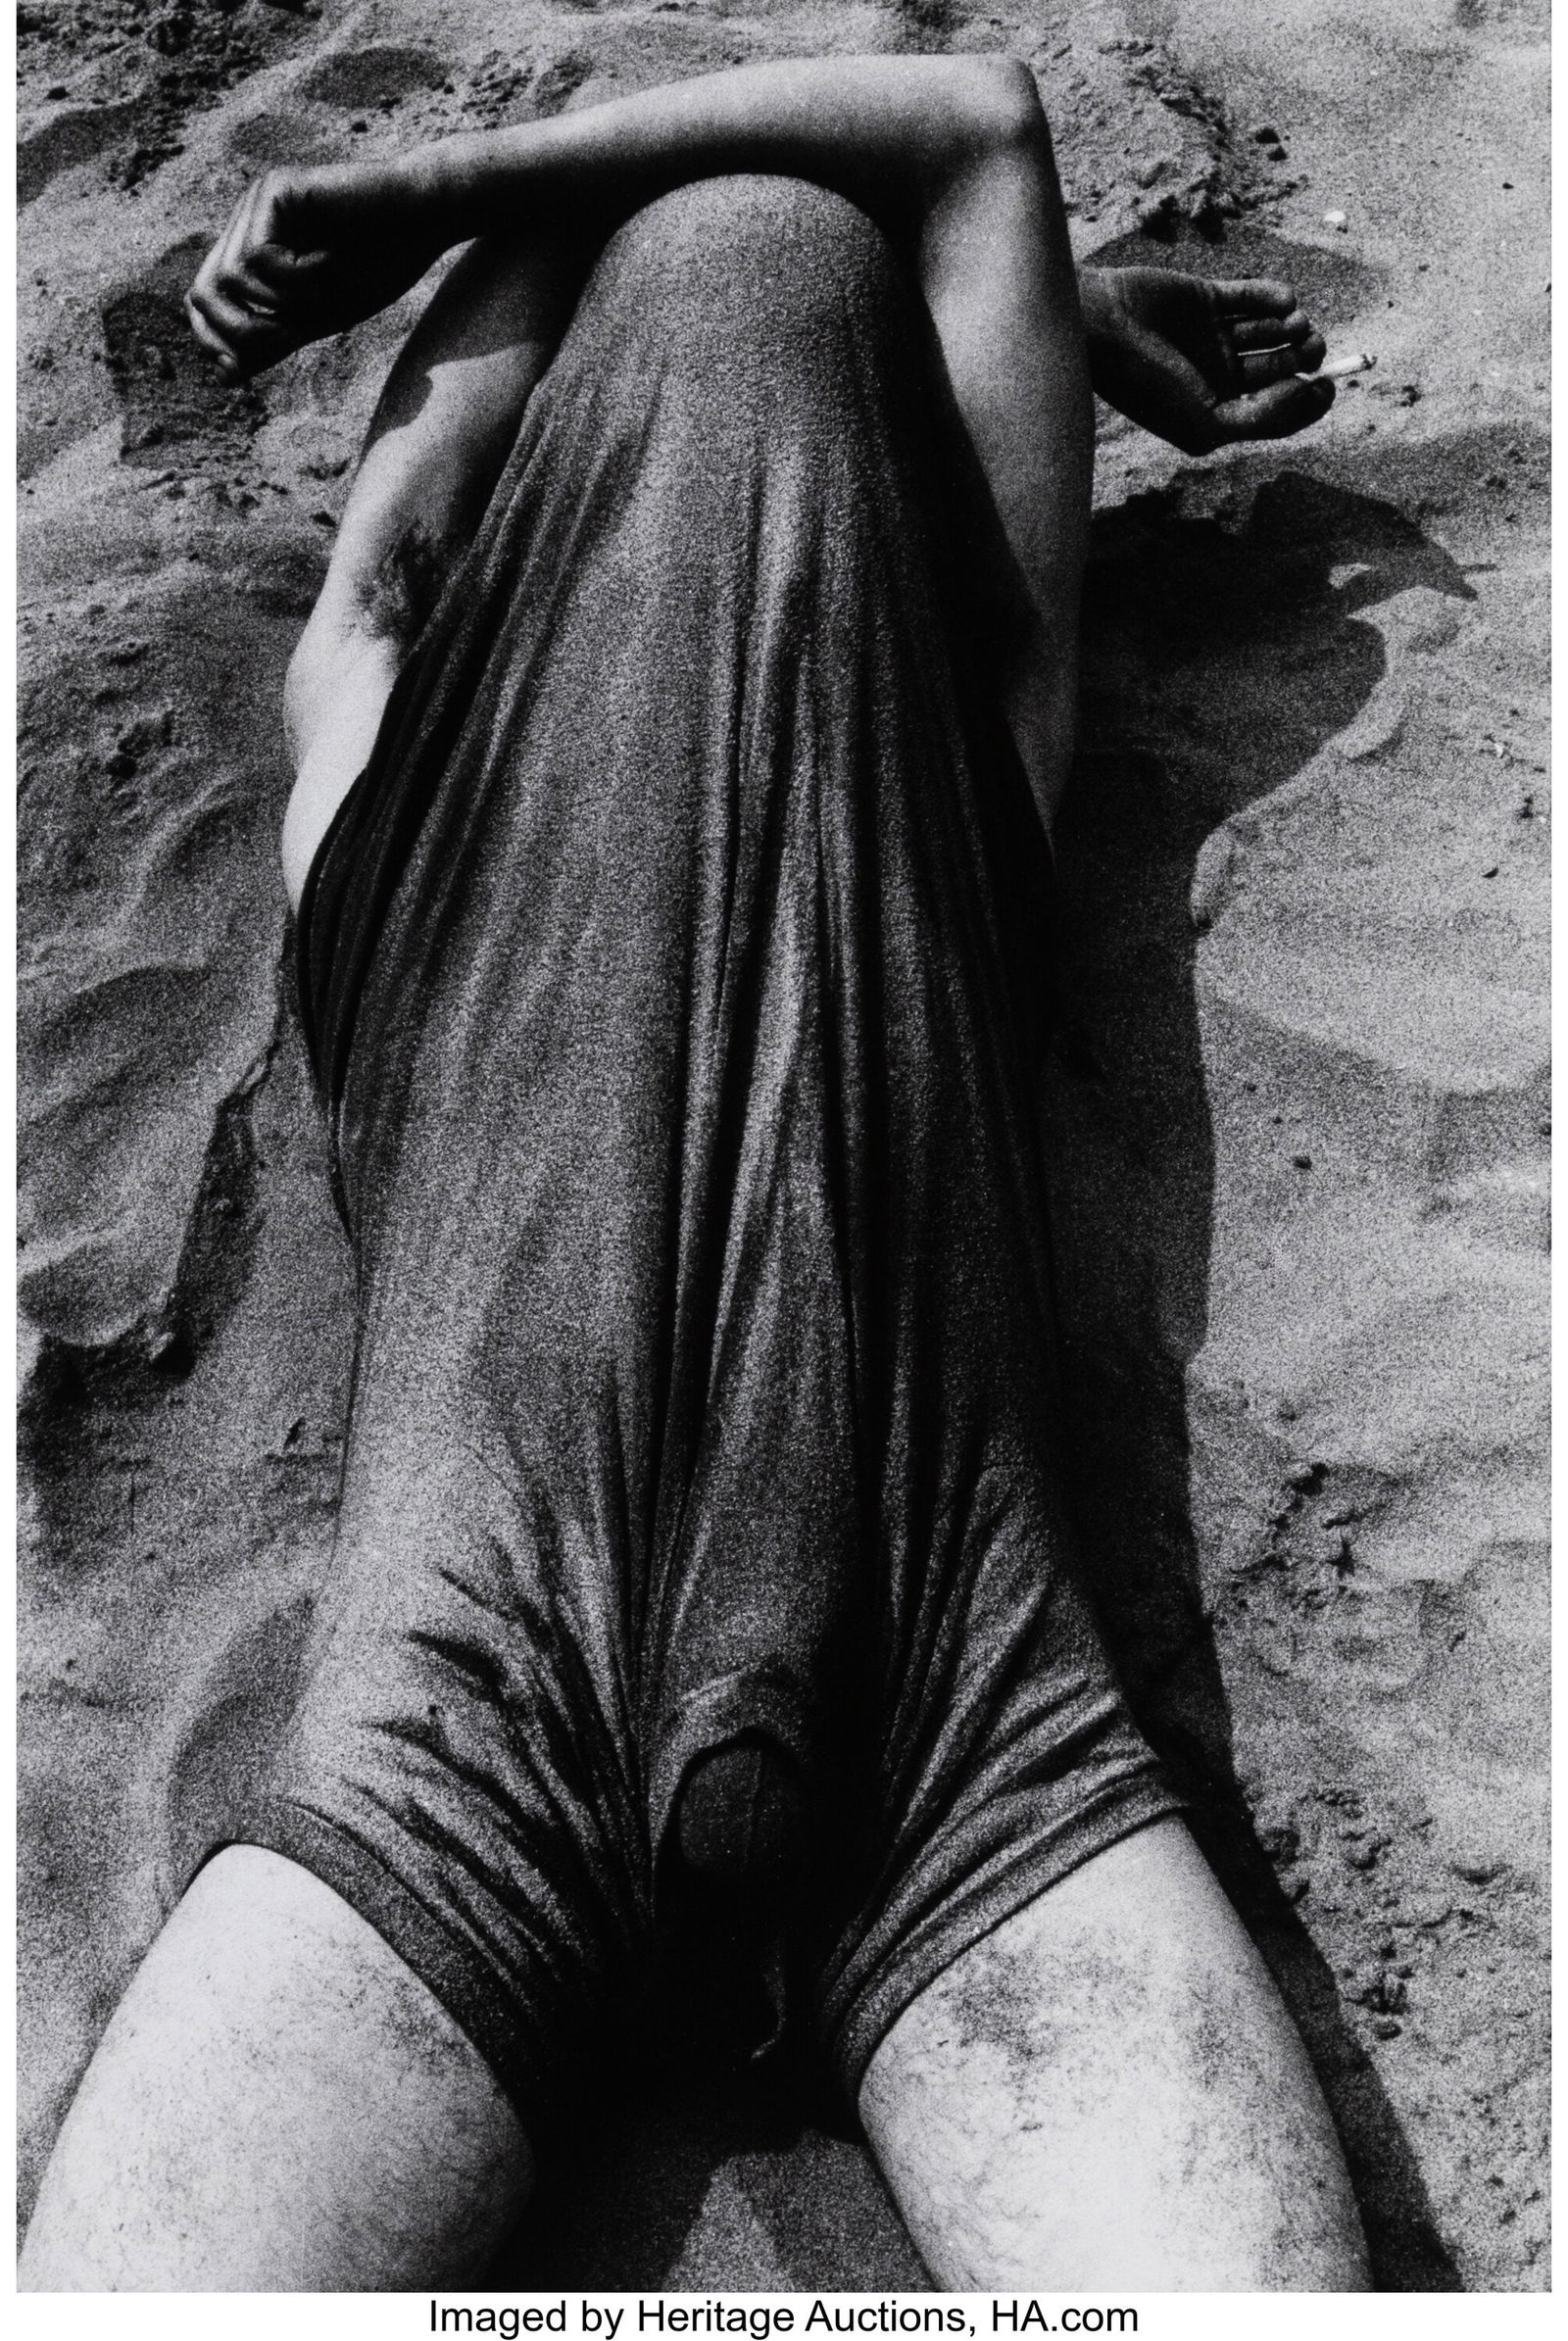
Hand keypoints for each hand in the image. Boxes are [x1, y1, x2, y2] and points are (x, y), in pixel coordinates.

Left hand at [186, 160, 453, 381]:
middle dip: (245, 329)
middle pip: (205, 291)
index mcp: (252, 248)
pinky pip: (262, 258)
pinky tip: (334, 260)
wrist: (426, 218)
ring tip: (329, 288)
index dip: (211, 337)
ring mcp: (258, 201)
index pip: (203, 299)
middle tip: (293, 333)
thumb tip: (224, 374)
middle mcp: (247, 221)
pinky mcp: (276, 189)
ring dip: (286, 302)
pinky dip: (299, 276)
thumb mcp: (321, 317)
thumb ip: (274, 341)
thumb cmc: (382, 265)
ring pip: (236, 279)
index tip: (241, 366)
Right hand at [1080, 266, 1333, 454]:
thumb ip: (1258, 418)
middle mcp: (1218, 377)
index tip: (1328, 385)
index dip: (1309, 402)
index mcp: (1216, 413)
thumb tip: (1303, 389)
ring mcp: (1214, 337)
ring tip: (1294, 324)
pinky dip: (1277, 297)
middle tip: (1311, 347)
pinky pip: (1255, 296)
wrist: (1104, 328)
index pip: (1276, 412)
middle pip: (1280, 369)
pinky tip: (1285, 302)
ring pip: (1272, 332)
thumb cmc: (1147, 384)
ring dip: (1294, 327)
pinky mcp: (1209, 299)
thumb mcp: (1205, 422)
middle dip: (1304, 358)